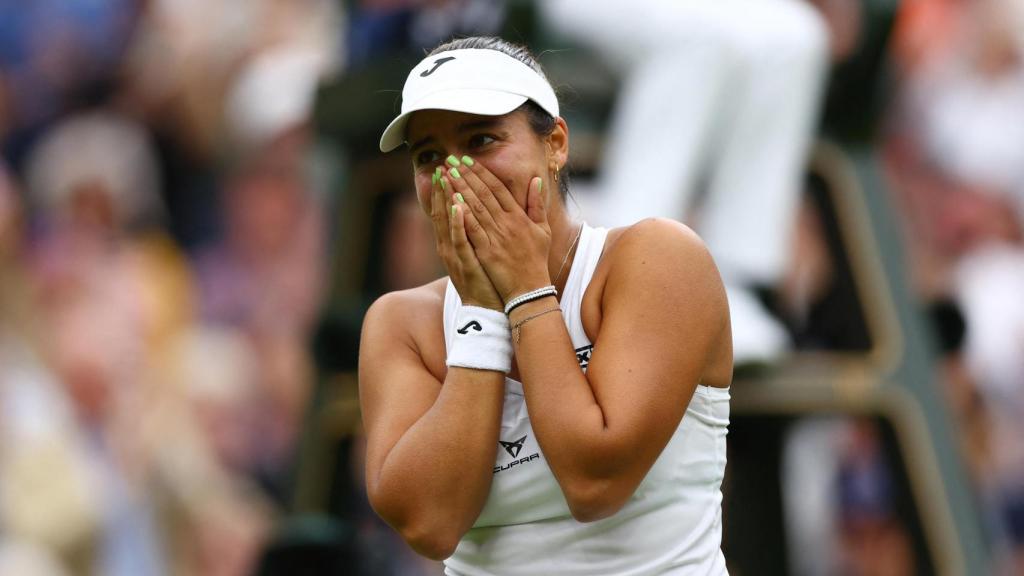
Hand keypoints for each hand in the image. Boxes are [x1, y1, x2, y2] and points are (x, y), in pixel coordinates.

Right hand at [430, 166, 502, 309]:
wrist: (488, 308)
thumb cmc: (486, 279)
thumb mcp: (477, 252)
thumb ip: (475, 232)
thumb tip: (475, 214)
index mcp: (454, 242)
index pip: (447, 210)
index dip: (445, 190)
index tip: (445, 168)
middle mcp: (450, 246)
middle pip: (443, 212)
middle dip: (443, 188)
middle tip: (442, 165)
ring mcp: (456, 255)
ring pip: (448, 222)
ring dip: (447, 199)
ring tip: (446, 177)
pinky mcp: (466, 264)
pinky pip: (460, 241)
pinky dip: (458, 223)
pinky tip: (459, 206)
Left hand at [441, 156, 551, 301]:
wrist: (530, 290)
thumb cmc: (536, 260)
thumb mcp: (543, 229)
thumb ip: (537, 204)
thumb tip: (535, 180)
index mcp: (519, 216)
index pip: (497, 188)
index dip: (481, 172)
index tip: (467, 159)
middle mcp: (507, 223)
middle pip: (483, 193)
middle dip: (466, 175)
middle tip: (450, 159)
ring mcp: (496, 237)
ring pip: (476, 207)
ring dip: (460, 189)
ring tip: (446, 174)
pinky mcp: (487, 251)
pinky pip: (473, 229)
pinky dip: (463, 215)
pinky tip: (452, 201)